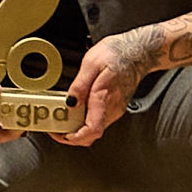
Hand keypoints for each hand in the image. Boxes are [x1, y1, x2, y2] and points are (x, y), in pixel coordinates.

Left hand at [59, 31, 155, 145]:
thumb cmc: (116, 55)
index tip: (60, 135)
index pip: (92, 130)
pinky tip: (74, 111)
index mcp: (105, 99)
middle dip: (71, 135)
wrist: (137, 53)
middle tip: (54, 127)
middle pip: (91, 134)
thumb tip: (69, 102)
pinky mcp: (114, 107)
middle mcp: (112, 109)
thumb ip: (79, 85)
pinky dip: (84, 121)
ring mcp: (115, 110)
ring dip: (77, 128)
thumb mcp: (91, 64)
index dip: (75, 138)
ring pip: (94, 129)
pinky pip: (97, 120)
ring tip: (60, 117)